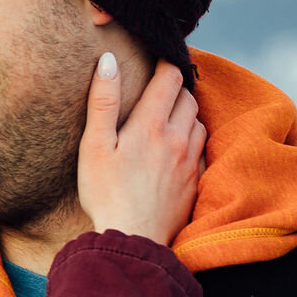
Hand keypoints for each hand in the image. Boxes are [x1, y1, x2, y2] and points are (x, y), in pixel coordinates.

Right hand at [78, 54, 204, 245]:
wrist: (133, 238)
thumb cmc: (106, 193)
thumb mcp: (94, 145)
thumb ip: (102, 101)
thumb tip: (109, 60)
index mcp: (151, 125)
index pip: (169, 78)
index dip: (165, 63)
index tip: (157, 58)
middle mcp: (178, 139)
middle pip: (188, 97)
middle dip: (176, 88)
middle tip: (160, 88)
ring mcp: (190, 161)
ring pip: (198, 122)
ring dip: (186, 113)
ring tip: (168, 117)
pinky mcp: (196, 182)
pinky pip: (203, 149)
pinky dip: (193, 140)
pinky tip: (178, 149)